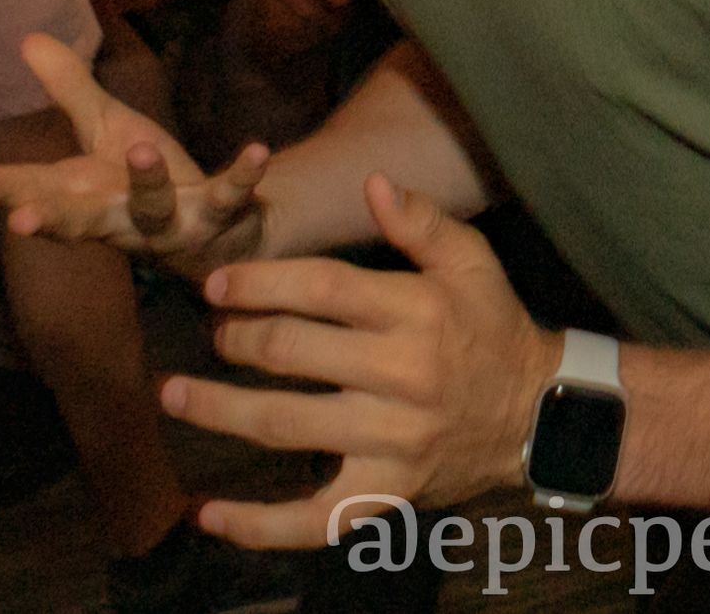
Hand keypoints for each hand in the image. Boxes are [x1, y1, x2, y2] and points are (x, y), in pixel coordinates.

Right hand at [0, 33, 271, 279]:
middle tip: (22, 219)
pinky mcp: (218, 220)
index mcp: (85, 194)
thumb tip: (26, 38)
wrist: (222, 228)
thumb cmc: (148, 179)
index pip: (32, 191)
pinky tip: (256, 151)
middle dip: (50, 219)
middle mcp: (119, 218)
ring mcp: (169, 225)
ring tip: (141, 147)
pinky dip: (242, 177)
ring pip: (152, 211)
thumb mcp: (108, 128)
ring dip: (146, 185)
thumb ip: (70, 90)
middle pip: (78, 219)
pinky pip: (230, 198)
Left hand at [162, 175, 560, 548]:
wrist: (536, 414)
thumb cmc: (491, 324)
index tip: (217, 284)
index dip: (264, 283)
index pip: (324, 289)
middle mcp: (401, 376)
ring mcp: (391, 443)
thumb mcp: (471, 261)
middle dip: (237, 338)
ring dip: (220, 410)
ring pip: (286, 427)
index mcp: (416, 312)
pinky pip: (313, 519)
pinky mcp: (386, 496)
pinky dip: (257, 526)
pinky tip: (210, 514)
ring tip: (173, 394)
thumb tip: (372, 183)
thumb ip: (421, 220)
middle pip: (294, 352)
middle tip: (210, 332)